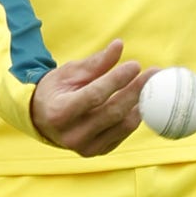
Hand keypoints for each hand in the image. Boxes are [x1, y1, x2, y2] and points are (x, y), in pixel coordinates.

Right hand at [29, 38, 156, 155]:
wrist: (41, 118)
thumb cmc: (56, 90)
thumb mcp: (69, 72)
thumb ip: (96, 62)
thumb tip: (119, 45)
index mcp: (59, 113)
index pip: (94, 95)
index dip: (117, 80)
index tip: (135, 65)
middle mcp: (72, 135)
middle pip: (113, 111)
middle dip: (136, 90)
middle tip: (153, 72)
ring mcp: (86, 147)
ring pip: (122, 124)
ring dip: (141, 102)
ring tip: (151, 83)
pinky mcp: (98, 151)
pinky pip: (123, 133)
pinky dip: (135, 115)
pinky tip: (142, 99)